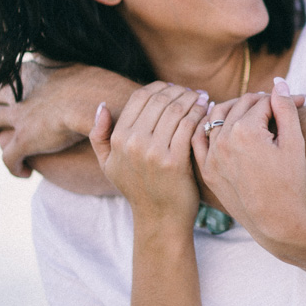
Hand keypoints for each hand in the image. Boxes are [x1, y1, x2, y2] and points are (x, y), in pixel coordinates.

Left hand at [0, 60, 136, 177]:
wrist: (107, 105)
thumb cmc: (103, 88)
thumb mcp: (77, 66)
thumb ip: (60, 64)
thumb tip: (52, 58)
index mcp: (35, 71)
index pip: (13, 74)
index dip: (15, 86)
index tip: (22, 95)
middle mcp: (21, 91)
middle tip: (8, 120)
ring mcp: (20, 116)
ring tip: (10, 146)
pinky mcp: (25, 141)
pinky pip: (7, 157)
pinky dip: (13, 165)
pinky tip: (25, 172)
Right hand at [90, 83, 206, 223]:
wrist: (159, 219)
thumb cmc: (137, 189)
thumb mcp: (108, 164)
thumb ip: (99, 135)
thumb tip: (103, 105)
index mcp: (118, 138)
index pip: (140, 96)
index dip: (159, 87)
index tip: (173, 88)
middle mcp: (133, 143)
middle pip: (160, 100)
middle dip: (179, 91)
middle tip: (191, 91)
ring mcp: (154, 153)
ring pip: (177, 110)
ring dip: (192, 99)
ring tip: (201, 97)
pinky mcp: (175, 162)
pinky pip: (189, 126)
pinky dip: (200, 114)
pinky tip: (206, 111)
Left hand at [192, 80, 305, 246]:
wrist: (276, 223)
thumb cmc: (291, 183)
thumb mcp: (295, 142)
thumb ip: (286, 108)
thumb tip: (278, 82)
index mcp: (245, 130)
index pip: (262, 101)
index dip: (283, 99)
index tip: (299, 101)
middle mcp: (223, 140)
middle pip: (240, 105)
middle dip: (261, 102)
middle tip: (278, 105)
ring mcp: (211, 156)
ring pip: (217, 117)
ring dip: (234, 109)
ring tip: (252, 111)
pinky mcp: (207, 170)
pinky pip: (200, 139)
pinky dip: (208, 126)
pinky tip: (221, 123)